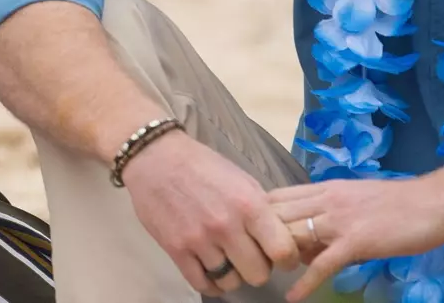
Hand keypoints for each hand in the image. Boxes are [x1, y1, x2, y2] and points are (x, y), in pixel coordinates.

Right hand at [121, 130, 300, 295]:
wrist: (156, 158)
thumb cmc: (203, 165)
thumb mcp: (241, 179)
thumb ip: (261, 210)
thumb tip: (279, 237)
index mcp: (249, 204)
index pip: (282, 250)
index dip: (287, 258)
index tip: (282, 258)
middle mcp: (226, 226)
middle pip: (258, 274)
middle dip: (258, 268)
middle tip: (250, 256)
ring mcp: (199, 240)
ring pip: (230, 282)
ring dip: (233, 275)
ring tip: (228, 260)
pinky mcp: (176, 250)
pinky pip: (202, 284)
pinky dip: (211, 283)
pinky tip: (212, 271)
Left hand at [268, 176, 443, 301]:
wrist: (435, 201)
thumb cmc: (399, 204)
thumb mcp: (354, 202)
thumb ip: (327, 217)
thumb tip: (304, 243)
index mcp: (325, 189)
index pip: (277, 196)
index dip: (258, 215)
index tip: (249, 235)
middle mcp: (326, 200)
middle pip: (276, 214)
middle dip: (259, 236)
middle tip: (252, 259)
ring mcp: (340, 220)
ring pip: (293, 235)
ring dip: (276, 257)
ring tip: (265, 275)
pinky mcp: (356, 241)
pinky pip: (322, 264)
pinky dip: (305, 283)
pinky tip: (293, 298)